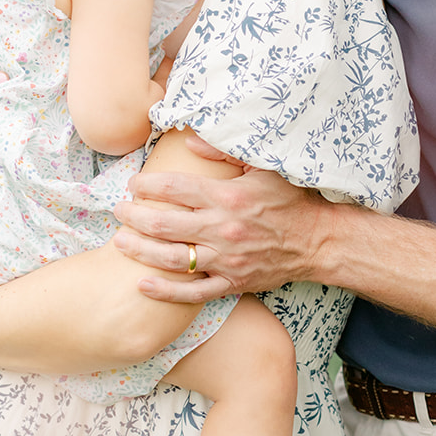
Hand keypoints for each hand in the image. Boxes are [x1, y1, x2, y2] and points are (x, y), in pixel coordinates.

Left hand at [113, 135, 326, 301]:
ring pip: (172, 259)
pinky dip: (166, 291)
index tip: (134, 184)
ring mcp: (226, 260)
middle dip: (134, 217)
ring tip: (120, 242)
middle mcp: (223, 229)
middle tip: (118, 211)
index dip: (147, 186)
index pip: (175, 189)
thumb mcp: (263, 166)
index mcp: (228, 197)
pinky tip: (143, 284)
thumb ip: (224, 152)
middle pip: (165, 225)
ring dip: (140, 251)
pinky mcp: (232, 283)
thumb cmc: (290, 200)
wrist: (317, 241)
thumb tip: (187, 142)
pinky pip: (193, 292)